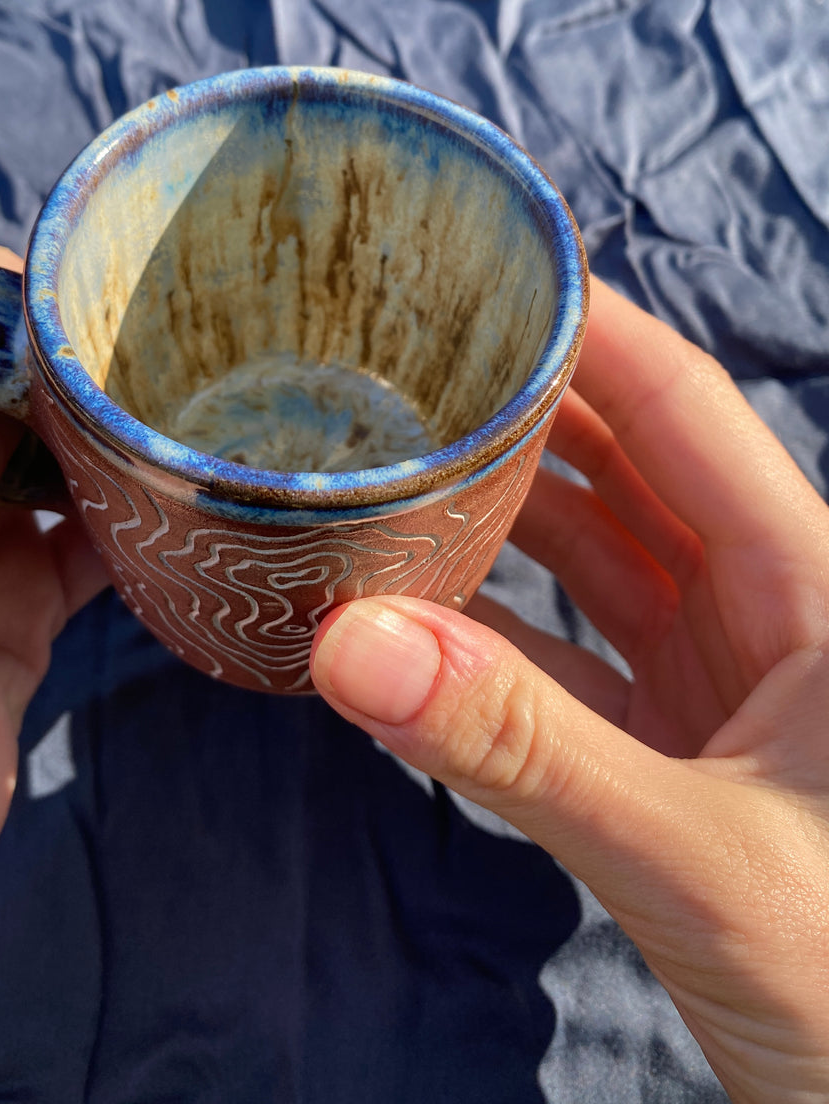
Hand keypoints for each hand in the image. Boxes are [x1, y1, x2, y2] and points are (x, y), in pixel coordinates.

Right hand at [312, 278, 828, 1103]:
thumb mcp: (698, 857)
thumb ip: (523, 749)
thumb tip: (352, 646)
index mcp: (813, 586)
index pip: (684, 409)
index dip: (589, 332)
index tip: (483, 279)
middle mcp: (771, 616)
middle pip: (629, 472)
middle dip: (523, 419)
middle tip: (402, 373)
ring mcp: (726, 690)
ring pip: (598, 571)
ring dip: (499, 534)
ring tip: (389, 481)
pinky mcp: (683, 762)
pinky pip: (574, 673)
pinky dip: (494, 653)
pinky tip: (409, 635)